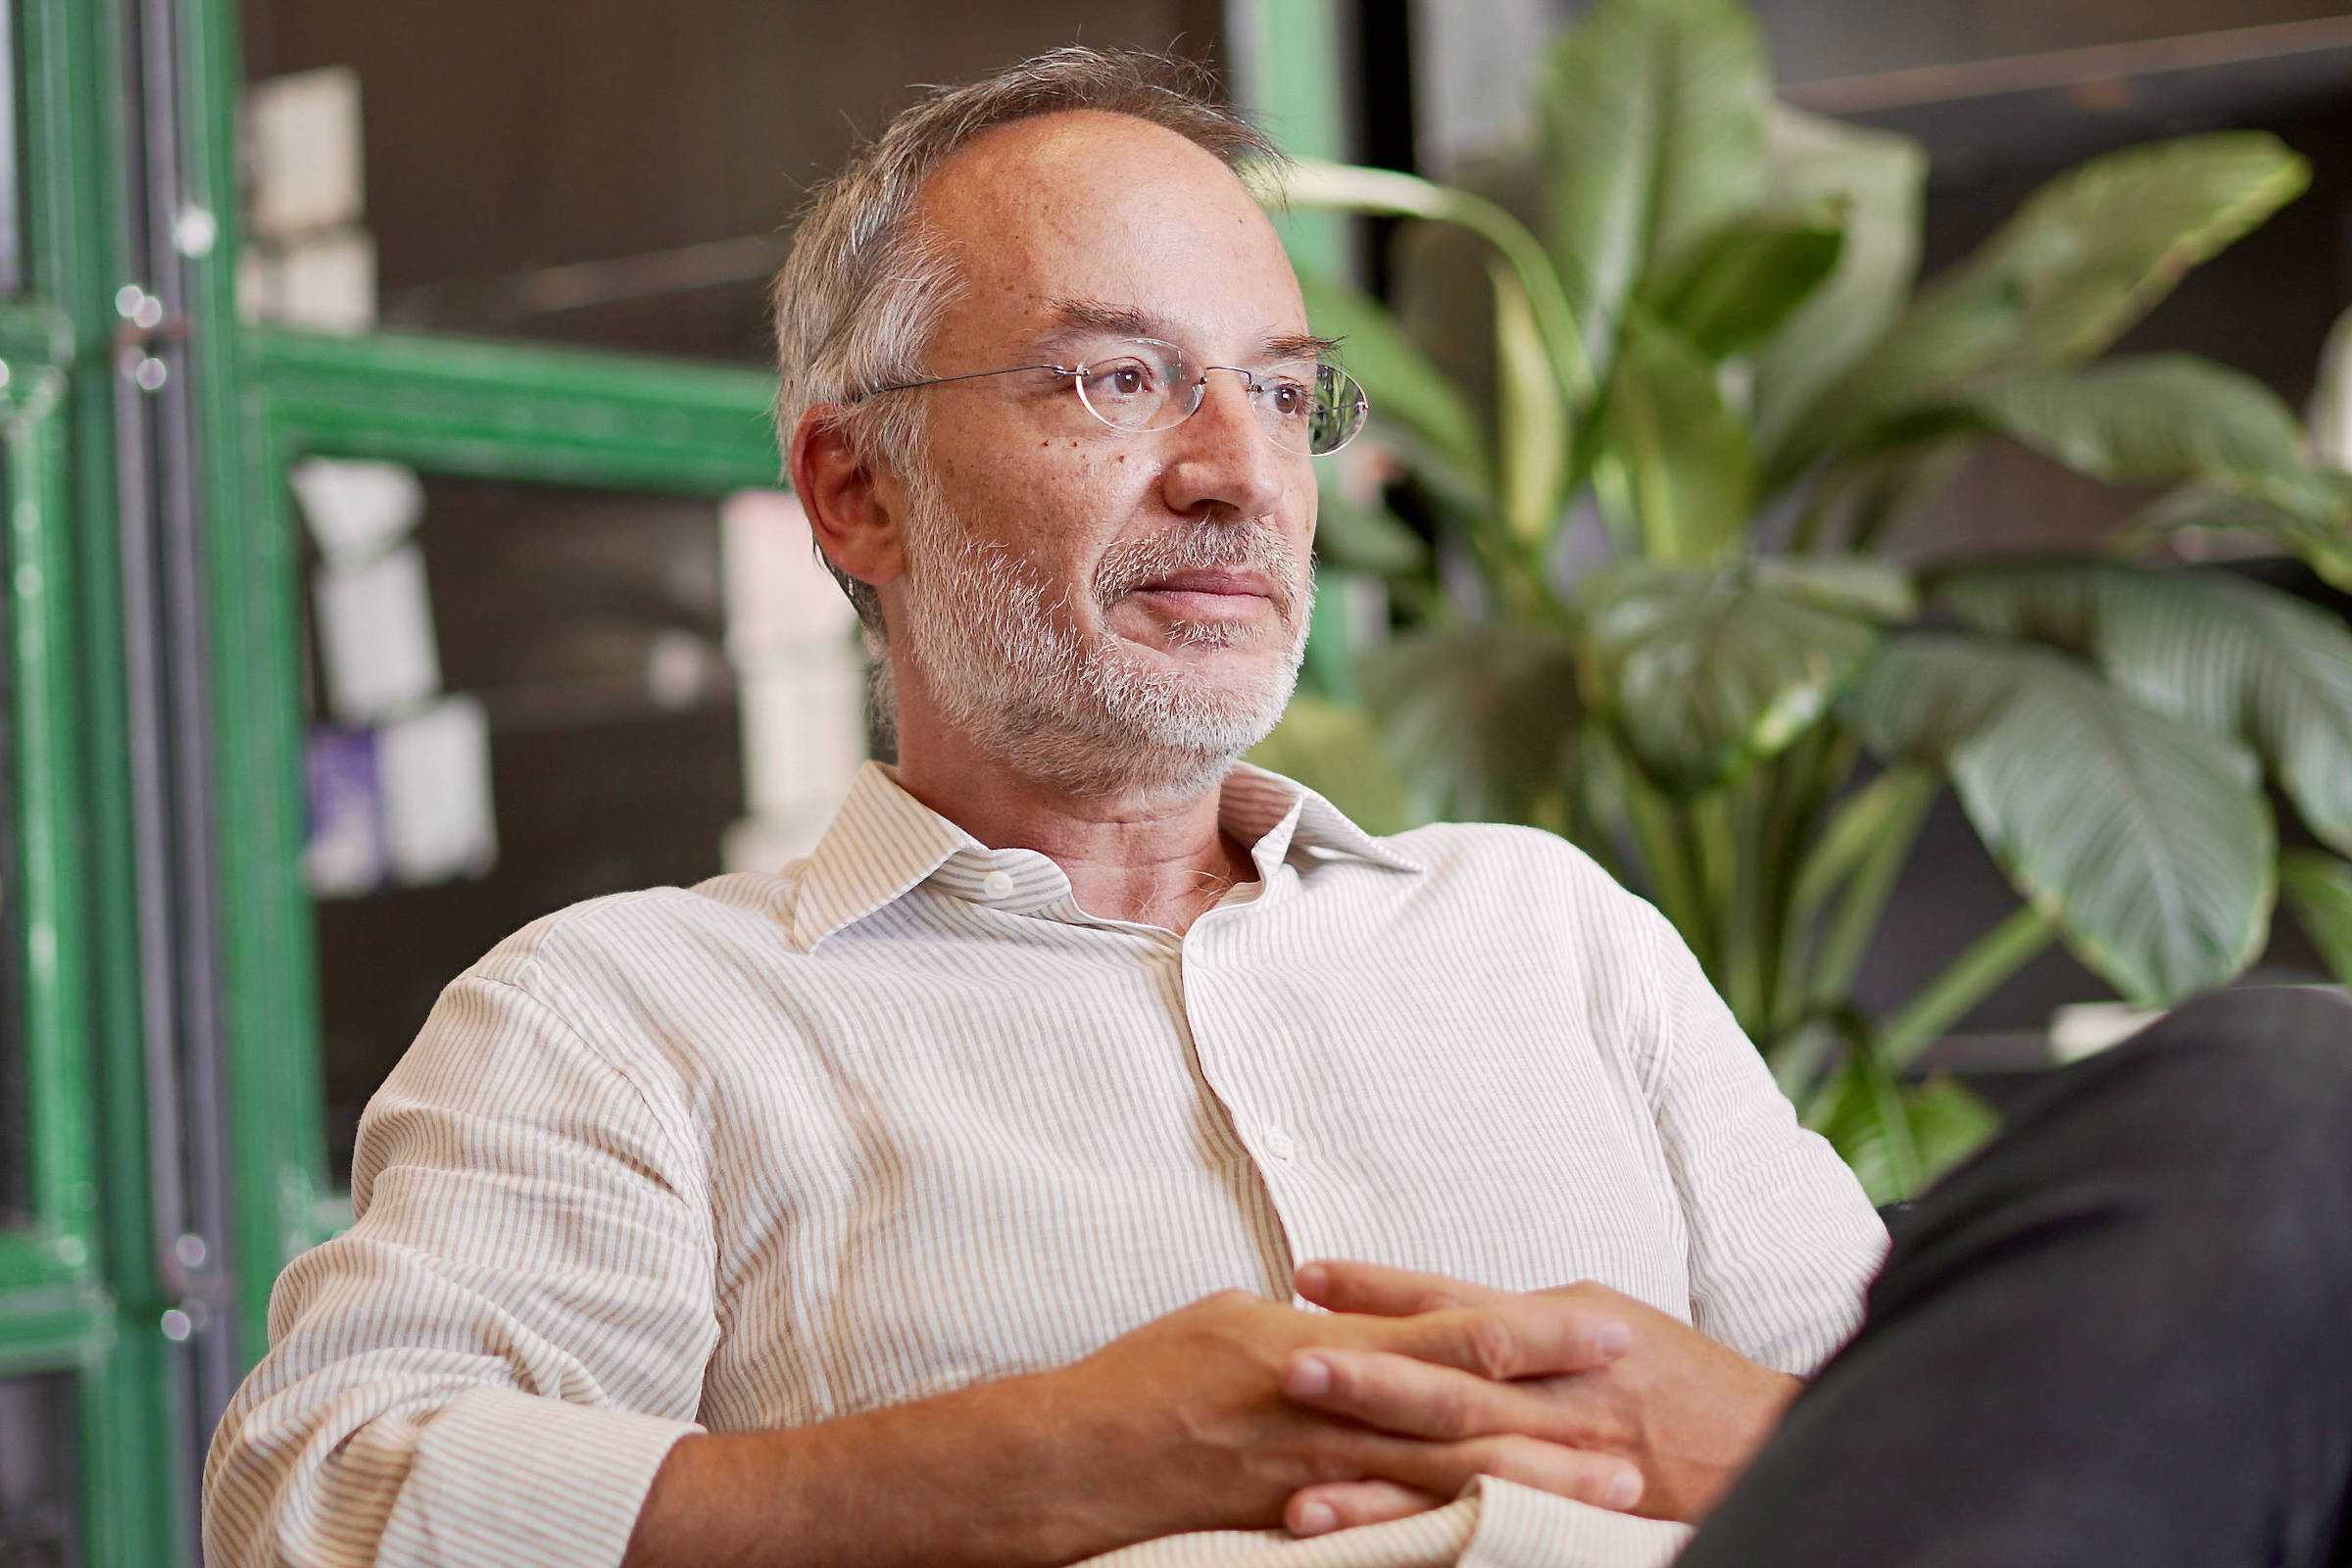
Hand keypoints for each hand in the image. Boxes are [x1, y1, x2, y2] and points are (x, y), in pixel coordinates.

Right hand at [628, 1287, 1645, 1567]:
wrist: (1053, 1459)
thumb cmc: (1139, 1383)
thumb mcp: (1233, 1331)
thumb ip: (1312, 1337)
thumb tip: (1365, 1329)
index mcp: (1310, 1337)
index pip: (1442, 1328)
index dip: (1529, 1329)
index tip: (1610, 1325)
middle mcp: (1314, 1397)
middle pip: (1456, 1410)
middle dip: (1555, 1422)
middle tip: (1643, 1432)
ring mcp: (1300, 1472)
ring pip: (1432, 1477)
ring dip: (1524, 1488)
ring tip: (1602, 1502)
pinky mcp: (1282, 1529)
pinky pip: (1373, 1536)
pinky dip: (1440, 1540)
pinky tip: (1492, 1551)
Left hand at [1278, 1262, 1799, 1534]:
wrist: (1777, 1453)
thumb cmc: (1684, 1383)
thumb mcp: (1607, 1323)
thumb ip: (1523, 1320)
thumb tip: (1430, 1305)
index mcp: (1571, 1333)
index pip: (1461, 1306)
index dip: (1384, 1290)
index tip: (1307, 1275)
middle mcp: (1568, 1402)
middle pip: (1456, 1384)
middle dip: (1371, 1376)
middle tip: (1289, 1363)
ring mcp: (1571, 1473)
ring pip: (1464, 1475)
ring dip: (1379, 1484)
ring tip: (1296, 1493)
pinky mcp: (1573, 1527)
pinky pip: (1490, 1535)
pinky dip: (1425, 1540)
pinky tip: (1367, 1550)